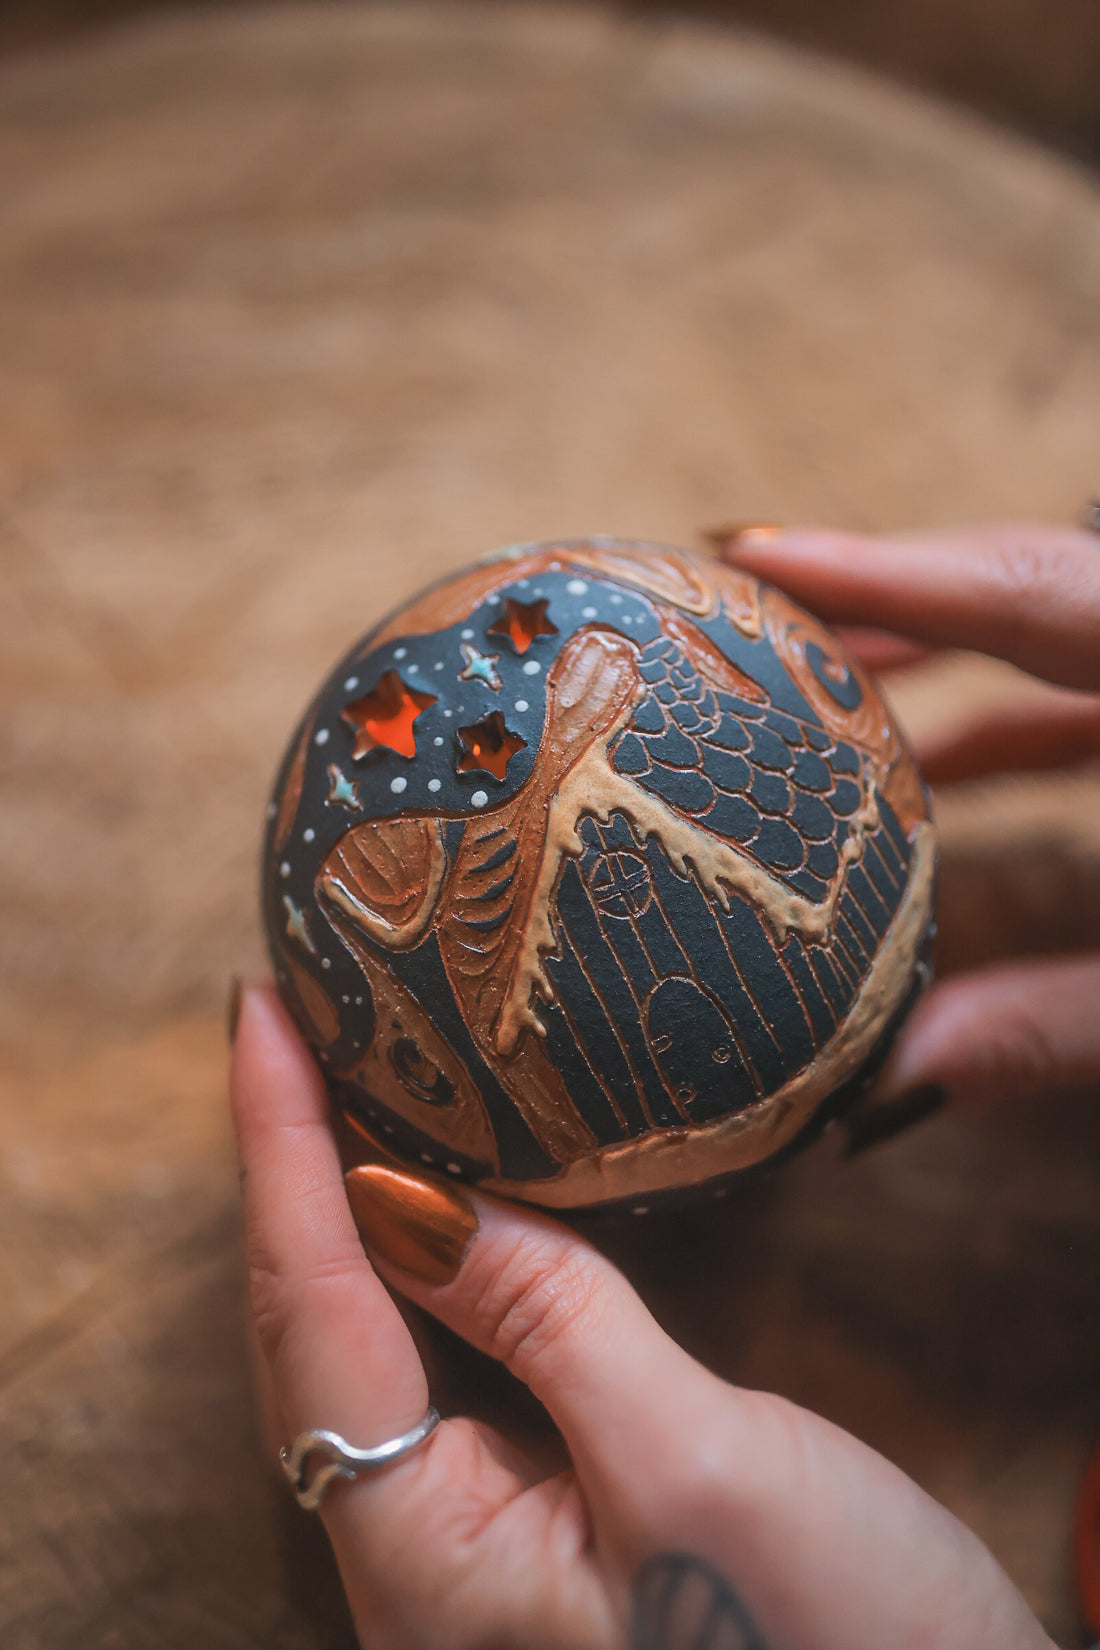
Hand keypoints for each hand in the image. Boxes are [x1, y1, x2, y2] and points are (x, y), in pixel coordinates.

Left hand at [230, 986, 1051, 1648]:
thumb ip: (547, 1317)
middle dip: (291, 1166)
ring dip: (346, 1205)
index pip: (315, 1308)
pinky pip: (440, 1365)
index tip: (265, 1013)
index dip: (280, 1148)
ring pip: (370, 1343)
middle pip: (315, 1326)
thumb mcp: (694, 1464)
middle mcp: (418, 1551)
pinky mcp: (530, 1517)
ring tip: (341, 1076)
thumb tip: (409, 1188)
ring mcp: (471, 1539)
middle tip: (295, 1020)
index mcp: (425, 1555)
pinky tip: (438, 1195)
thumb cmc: (834, 1644)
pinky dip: (422, 1260)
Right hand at [717, 521, 1099, 1120]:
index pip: (1028, 593)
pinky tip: (919, 770)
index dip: (884, 568)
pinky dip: (998, 712)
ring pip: (1051, 632)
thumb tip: (878, 1087)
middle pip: (1023, 587)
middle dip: (884, 593)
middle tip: (739, 609)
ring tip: (802, 691)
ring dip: (936, 658)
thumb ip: (1052, 1025)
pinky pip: (1082, 681)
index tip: (743, 549)